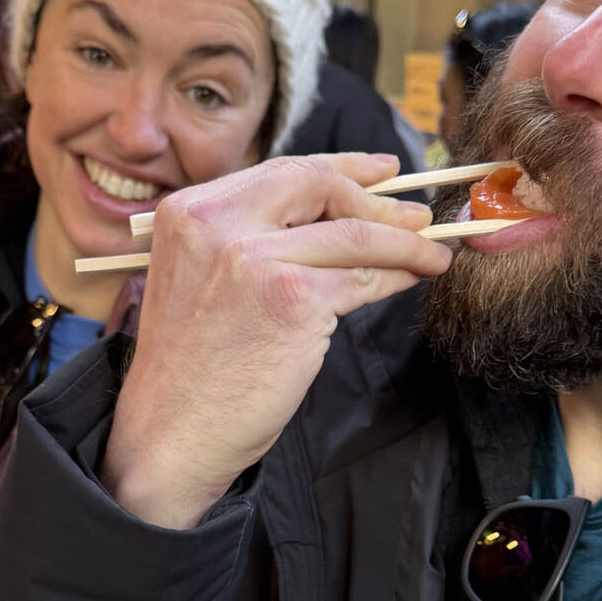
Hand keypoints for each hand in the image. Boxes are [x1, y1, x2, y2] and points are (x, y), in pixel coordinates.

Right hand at [101, 154, 451, 528]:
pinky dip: (398, 274)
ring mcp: (254, 259)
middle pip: (320, 186)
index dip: (343, 168)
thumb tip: (337, 215)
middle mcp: (216, 223)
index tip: (381, 171)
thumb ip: (247, 239)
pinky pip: (363, 277)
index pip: (282, 170)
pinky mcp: (292, 299)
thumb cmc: (190, 370)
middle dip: (378, 199)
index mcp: (189, 212)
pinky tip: (414, 278)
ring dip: (404, 240)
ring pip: (354, 233)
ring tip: (432, 251)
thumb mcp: (200, 280)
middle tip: (417, 216)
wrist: (169, 432)